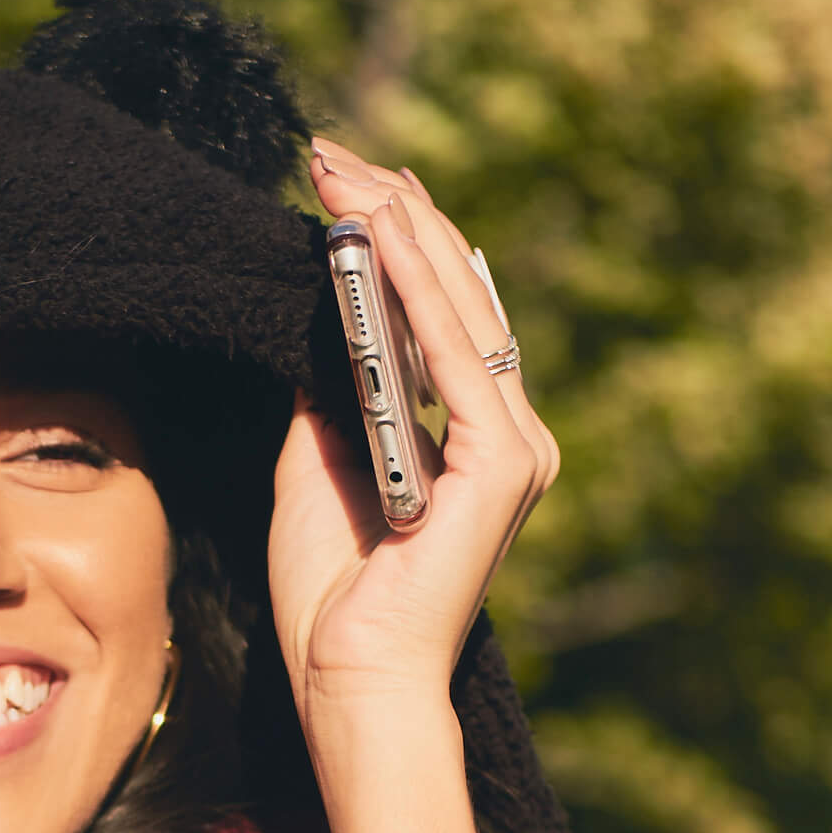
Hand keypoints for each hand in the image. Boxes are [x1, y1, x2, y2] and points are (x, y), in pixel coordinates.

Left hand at [269, 147, 556, 718]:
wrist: (353, 680)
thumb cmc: (334, 599)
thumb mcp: (318, 470)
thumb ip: (333, 401)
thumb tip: (318, 329)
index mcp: (473, 439)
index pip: (441, 315)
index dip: (394, 242)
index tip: (339, 184)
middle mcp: (507, 436)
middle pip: (455, 296)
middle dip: (390, 216)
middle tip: (330, 152)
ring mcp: (513, 447)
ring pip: (458, 308)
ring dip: (398, 233)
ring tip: (344, 171)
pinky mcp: (501, 463)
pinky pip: (452, 353)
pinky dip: (413, 287)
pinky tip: (375, 233)